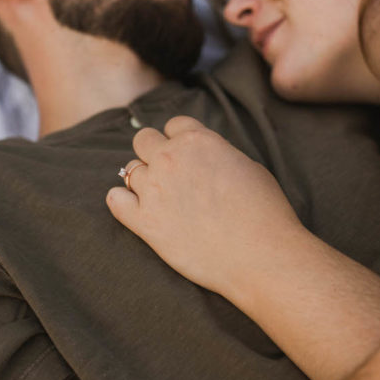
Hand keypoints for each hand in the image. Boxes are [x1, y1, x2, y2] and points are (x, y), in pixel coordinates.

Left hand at [106, 115, 303, 297]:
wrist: (260, 255)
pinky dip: (121, 202)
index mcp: (198, 141)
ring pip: (129, 170)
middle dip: (154, 152)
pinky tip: (134, 208)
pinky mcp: (145, 222)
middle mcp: (170, 159)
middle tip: (170, 173)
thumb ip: (218, 155)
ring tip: (161, 197)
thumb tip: (205, 159)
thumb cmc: (264, 212)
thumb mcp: (248, 166)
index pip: (174, 124)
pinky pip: (115, 201)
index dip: (180, 139)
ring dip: (143, 180)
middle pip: (143, 139)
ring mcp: (154, 189)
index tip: (187, 155)